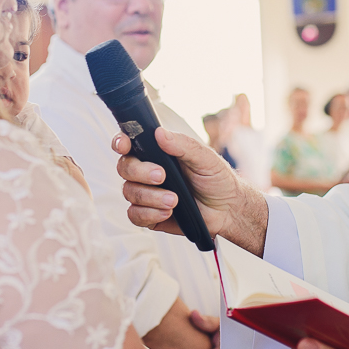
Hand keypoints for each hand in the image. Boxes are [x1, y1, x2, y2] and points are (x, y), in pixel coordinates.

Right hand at [112, 127, 268, 253]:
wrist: (227, 208)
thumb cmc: (216, 178)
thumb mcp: (205, 157)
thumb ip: (183, 145)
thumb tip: (160, 133)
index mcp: (157, 152)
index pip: (129, 143)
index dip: (120, 142)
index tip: (124, 145)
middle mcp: (146, 171)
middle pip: (125, 167)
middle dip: (141, 171)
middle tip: (162, 176)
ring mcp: (146, 193)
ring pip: (129, 192)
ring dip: (151, 197)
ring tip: (175, 200)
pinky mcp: (149, 215)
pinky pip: (135, 215)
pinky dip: (150, 214)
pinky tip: (167, 212)